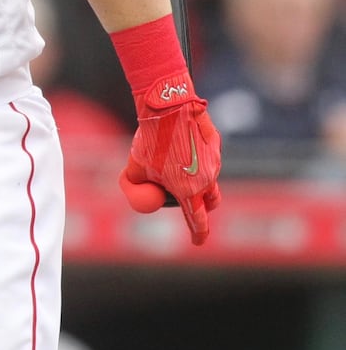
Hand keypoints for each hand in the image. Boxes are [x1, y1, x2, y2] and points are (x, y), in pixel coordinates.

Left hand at [119, 71, 221, 244]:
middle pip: (209, 202)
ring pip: (210, 178)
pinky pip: (207, 156)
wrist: (168, 108)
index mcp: (189, 191)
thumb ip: (135, 184)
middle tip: (190, 203)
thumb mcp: (134, 166)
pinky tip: (181, 141)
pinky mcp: (215, 145)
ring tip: (176, 162)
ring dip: (198, 179)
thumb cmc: (150, 140)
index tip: (197, 242)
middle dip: (202, 206)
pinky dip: (196, 156)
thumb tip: (136, 192)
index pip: (197, 221)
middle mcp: (207, 180)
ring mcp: (214, 162)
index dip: (198, 234)